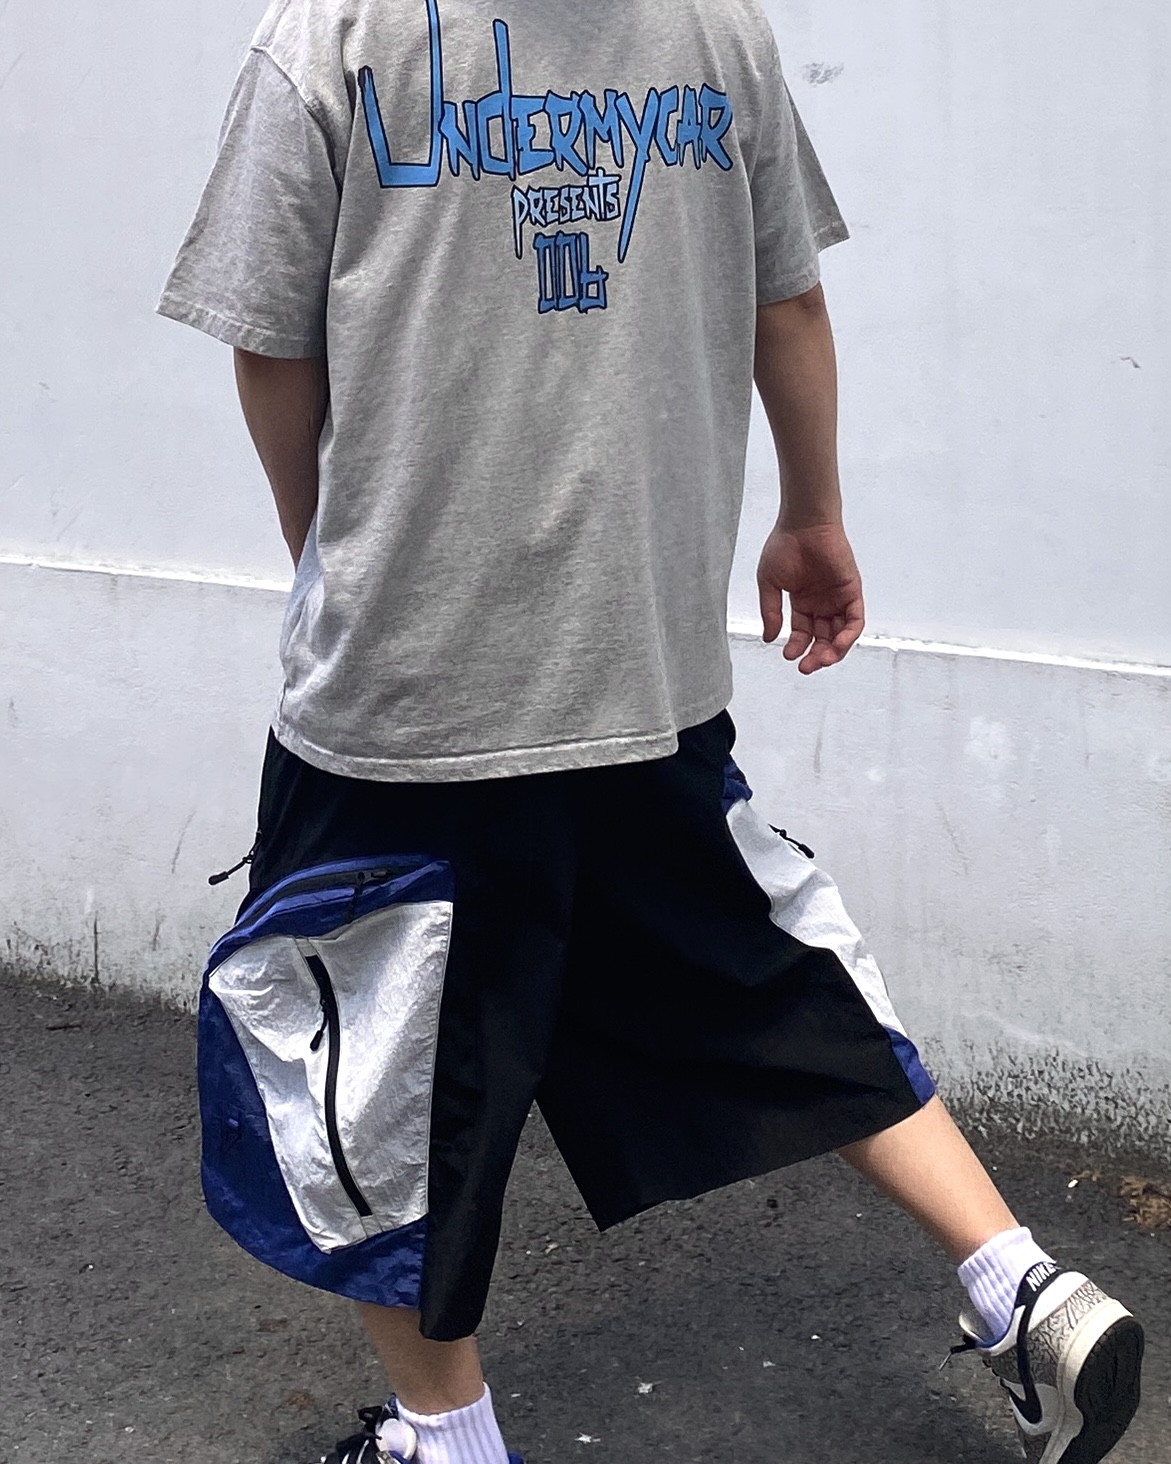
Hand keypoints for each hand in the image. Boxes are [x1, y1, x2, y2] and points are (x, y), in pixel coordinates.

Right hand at [756, 521, 864, 673]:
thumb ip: (771, 612)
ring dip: (833, 651)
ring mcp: (838, 598)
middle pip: (823, 638)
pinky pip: (855, 620)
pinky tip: (837, 646)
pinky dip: (848, 635)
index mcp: (802, 602)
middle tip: (806, 667)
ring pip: (840, 634)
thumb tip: (770, 639)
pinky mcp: (852, 591)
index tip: (787, 655)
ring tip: (822, 661)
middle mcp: (822, 603)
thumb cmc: (784, 546)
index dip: (796, 647)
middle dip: (816, 656)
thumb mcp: (770, 584)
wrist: (803, 523)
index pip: (803, 634)